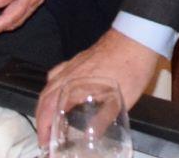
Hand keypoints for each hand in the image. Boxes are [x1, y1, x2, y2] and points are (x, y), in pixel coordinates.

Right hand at [35, 30, 158, 145]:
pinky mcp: (79, 58)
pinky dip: (52, 86)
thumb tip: (91, 136)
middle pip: (45, 97)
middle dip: (40, 119)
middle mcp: (69, 74)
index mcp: (76, 86)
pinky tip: (58, 91)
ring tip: (47, 118)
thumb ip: (104, 119)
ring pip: (49, 84)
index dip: (45, 128)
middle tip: (43, 136)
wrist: (137, 37)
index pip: (50, 110)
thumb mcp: (121, 100)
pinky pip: (57, 73)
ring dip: (44, 104)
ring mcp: (73, 64)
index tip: (44, 142)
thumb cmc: (131, 67)